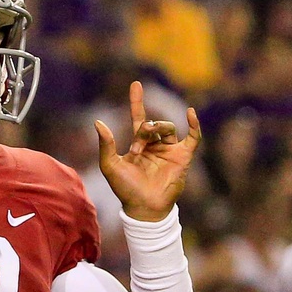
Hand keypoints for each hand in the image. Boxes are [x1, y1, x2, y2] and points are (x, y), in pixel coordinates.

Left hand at [97, 81, 200, 222]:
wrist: (144, 208)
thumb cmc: (126, 190)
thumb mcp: (110, 166)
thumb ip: (105, 144)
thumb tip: (98, 121)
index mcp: (139, 145)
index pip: (139, 117)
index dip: (137, 101)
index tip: (136, 84)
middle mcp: (155, 146)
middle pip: (153, 124)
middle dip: (145, 130)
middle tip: (137, 148)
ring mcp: (170, 151)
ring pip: (168, 128)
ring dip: (158, 130)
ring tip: (148, 142)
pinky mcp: (183, 158)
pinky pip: (193, 138)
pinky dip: (194, 125)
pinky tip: (190, 113)